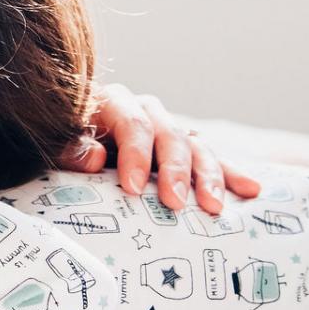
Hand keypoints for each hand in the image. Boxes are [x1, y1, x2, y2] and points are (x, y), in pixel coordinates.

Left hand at [55, 82, 261, 214]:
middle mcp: (148, 112)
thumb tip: (95, 157)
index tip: (131, 188)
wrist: (75, 142)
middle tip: (176, 203)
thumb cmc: (64, 144)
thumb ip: (71, 149)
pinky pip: (213, 160)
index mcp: (114, 103)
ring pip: (197, 146)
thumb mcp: (57, 144)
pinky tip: (251, 190)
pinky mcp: (185, 150)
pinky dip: (232, 174)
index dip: (134, 154)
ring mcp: (170, 130)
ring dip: (209, 176)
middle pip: (170, 135)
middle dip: (175, 170)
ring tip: (214, 207)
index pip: (132, 123)